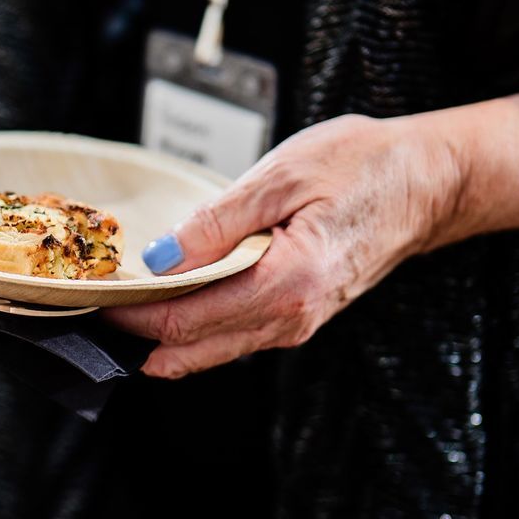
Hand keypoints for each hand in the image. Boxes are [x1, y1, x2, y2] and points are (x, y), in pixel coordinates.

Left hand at [104, 113, 464, 377]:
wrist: (431, 181)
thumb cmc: (366, 167)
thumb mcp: (282, 176)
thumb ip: (216, 223)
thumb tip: (159, 258)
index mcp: (287, 285)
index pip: (182, 322)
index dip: (127, 315)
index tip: (90, 295)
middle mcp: (291, 319)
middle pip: (186, 351)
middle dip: (132, 335)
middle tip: (88, 306)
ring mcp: (295, 324)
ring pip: (206, 350)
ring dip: (160, 333)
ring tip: (118, 297)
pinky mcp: (296, 317)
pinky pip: (230, 335)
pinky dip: (192, 325)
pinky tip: (167, 296)